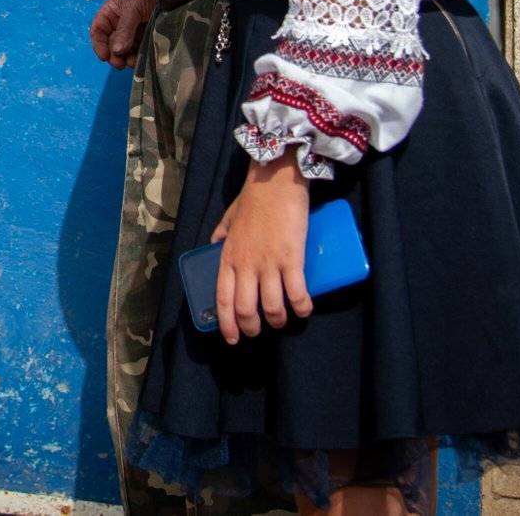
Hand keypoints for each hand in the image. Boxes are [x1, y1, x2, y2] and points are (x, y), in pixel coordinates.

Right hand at [89, 0, 153, 68]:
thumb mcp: (132, 9)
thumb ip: (124, 30)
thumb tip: (116, 51)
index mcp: (110, 13)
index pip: (98, 32)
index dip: (99, 45)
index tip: (105, 57)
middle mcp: (118, 23)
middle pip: (111, 43)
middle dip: (114, 55)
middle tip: (120, 64)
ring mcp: (132, 30)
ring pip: (124, 49)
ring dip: (126, 58)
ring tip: (132, 63)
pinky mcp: (145, 35)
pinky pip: (138, 48)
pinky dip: (137, 55)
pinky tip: (140, 60)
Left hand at [208, 151, 313, 344]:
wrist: (275, 180)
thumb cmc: (253, 198)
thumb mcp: (229, 218)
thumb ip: (221, 233)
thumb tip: (215, 242)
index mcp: (228, 256)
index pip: (223, 298)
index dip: (227, 323)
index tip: (232, 338)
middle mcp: (246, 264)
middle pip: (245, 308)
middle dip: (251, 328)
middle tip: (259, 333)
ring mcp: (268, 263)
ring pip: (271, 306)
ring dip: (278, 320)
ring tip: (283, 321)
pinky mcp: (291, 258)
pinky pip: (296, 293)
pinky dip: (301, 307)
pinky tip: (304, 310)